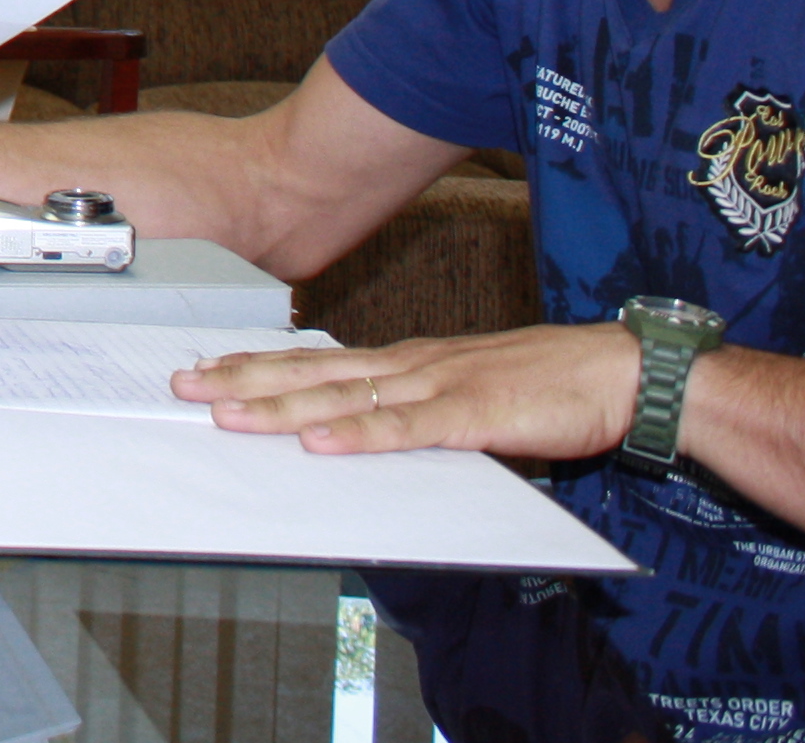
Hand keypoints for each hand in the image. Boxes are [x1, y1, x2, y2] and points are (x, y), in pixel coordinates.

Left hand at [176, 322, 646, 462]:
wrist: (620, 372)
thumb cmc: (549, 386)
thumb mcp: (467, 397)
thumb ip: (418, 412)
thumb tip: (368, 430)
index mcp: (409, 361)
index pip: (316, 364)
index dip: (259, 367)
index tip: (207, 370)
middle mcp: (412, 365)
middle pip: (311, 374)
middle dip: (243, 381)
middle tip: (184, 386)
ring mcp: (440, 387)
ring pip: (344, 399)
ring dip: (282, 409)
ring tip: (227, 413)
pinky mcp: (475, 415)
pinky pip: (408, 429)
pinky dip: (361, 436)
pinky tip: (321, 443)